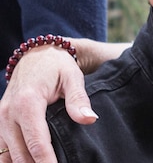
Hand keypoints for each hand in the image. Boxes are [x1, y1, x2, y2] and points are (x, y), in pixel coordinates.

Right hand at [0, 45, 94, 162]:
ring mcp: (0, 120)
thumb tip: (89, 119)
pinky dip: (12, 160)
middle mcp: (8, 114)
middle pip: (20, 154)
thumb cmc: (57, 66)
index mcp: (27, 103)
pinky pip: (1, 150)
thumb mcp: (72, 77)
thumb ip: (78, 99)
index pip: (37, 142)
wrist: (36, 55)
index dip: (47, 162)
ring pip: (8, 155)